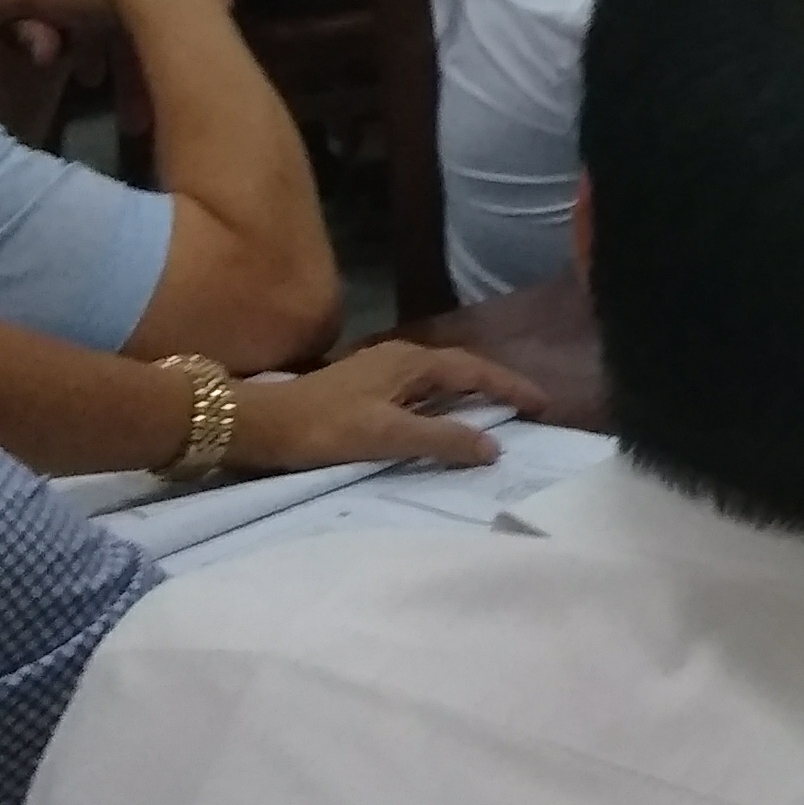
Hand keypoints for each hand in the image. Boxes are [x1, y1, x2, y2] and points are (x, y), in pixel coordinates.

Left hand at [231, 339, 557, 474]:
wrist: (258, 424)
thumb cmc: (323, 428)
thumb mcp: (387, 437)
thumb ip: (442, 441)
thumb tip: (493, 447)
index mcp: (411, 362)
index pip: (476, 370)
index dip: (511, 386)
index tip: (544, 405)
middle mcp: (400, 357)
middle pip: (461, 368)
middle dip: (496, 385)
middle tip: (529, 409)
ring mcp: (380, 370)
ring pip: (439, 378)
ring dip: (470, 393)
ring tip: (496, 414)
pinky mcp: (365, 386)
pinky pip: (421, 390)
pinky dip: (444, 402)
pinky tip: (442, 419)